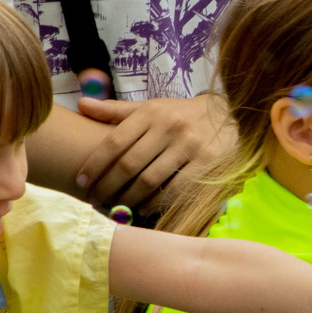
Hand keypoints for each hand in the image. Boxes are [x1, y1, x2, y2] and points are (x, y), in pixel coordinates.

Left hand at [74, 93, 235, 212]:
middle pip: (129, 164)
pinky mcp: (208, 164)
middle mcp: (170, 127)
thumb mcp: (152, 107)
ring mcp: (190, 146)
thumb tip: (81, 104)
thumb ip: (117, 110)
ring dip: (129, 198)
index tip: (81, 180)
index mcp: (152, 112)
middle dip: (108, 186)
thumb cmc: (182, 115)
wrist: (230, 116)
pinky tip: (144, 208)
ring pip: (150, 179)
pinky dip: (157, 202)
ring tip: (116, 207)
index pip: (115, 141)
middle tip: (94, 199)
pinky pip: (176, 189)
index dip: (95, 164)